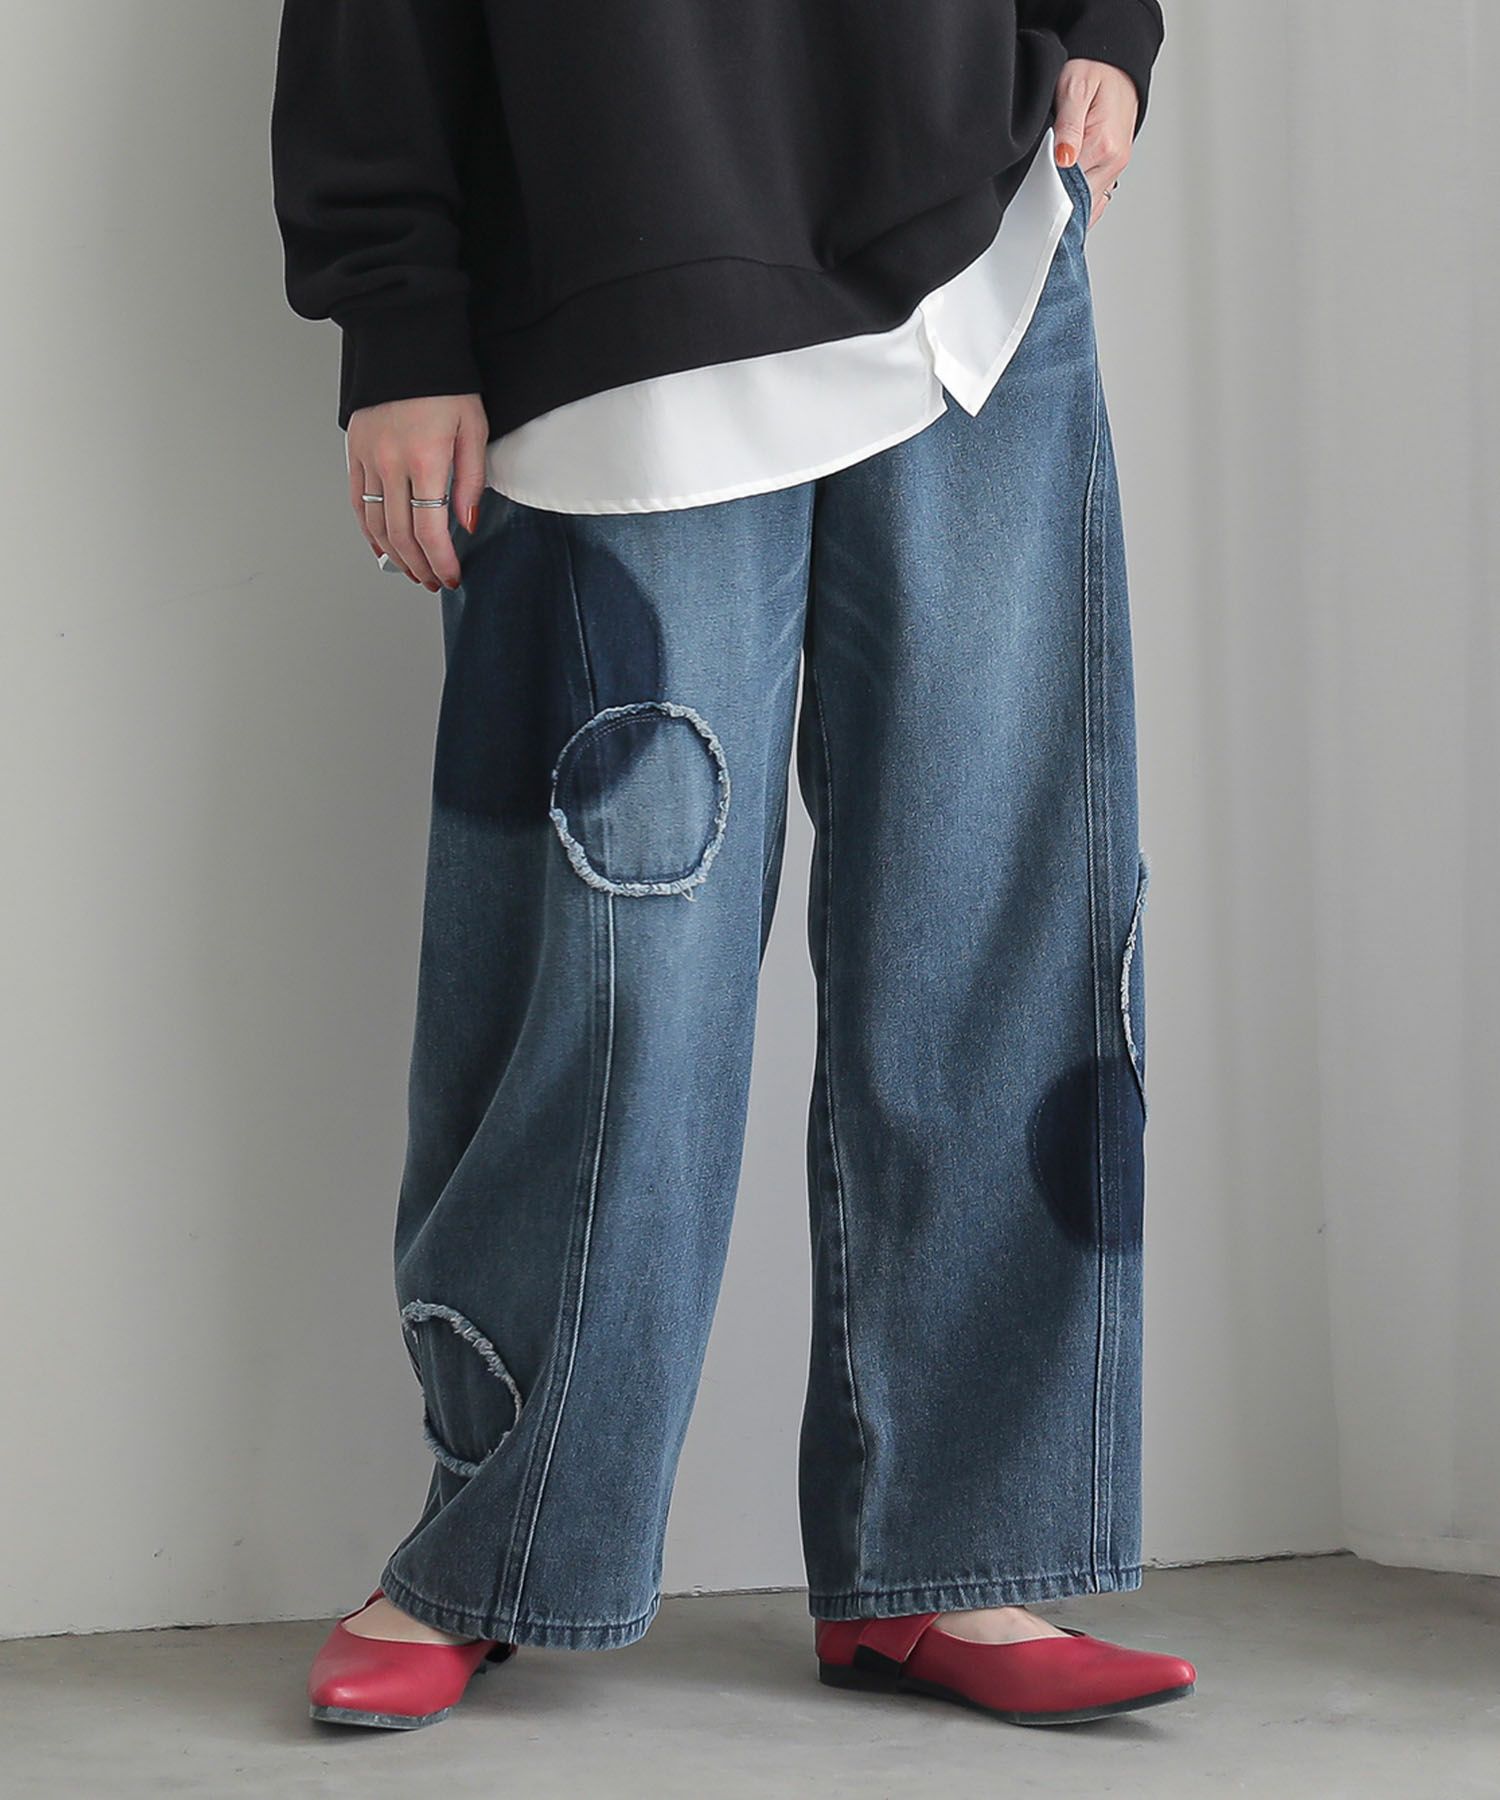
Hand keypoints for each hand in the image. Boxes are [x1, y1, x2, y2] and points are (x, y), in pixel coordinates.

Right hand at [347, 394, 488, 590]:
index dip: (440, 561)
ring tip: (412, 570)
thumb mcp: (474, 428)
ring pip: (375, 525)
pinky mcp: (354, 452)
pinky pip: (357, 502)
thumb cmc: (445, 383)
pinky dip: (369, 530)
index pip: (430, 530)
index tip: (451, 576)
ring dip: (394, 555)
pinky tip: (383, 546)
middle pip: (400, 535)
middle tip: (433, 580)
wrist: (406, 342)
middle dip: (419, 566)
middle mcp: (390, 462)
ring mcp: (368, 458)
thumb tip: (466, 524)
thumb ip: (470, 481)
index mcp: (424, 459)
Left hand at [1050, 59, 1138, 228]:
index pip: (1069, 187)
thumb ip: (1068, 126)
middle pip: (1078, 200)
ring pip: (1087, 201)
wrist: (1118, 64)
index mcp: (1105, 146)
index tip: (1032, 183)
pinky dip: (1079, 199)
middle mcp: (1114, 161)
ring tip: (1049, 186)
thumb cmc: (1096, 71)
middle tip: (1035, 186)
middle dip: (1055, 198)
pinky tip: (1065, 193)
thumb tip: (1064, 159)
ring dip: (1067, 199)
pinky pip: (1095, 196)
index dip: (1046, 189)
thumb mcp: (1075, 88)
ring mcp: (1115, 167)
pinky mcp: (1113, 167)